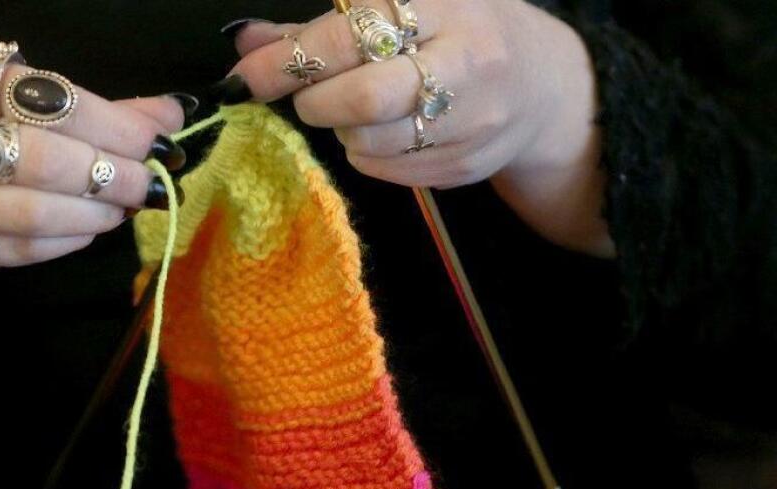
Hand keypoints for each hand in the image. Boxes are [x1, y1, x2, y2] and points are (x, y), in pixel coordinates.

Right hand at [0, 47, 188, 297]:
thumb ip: (69, 106)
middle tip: (149, 181)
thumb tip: (164, 114)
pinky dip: (63, 243)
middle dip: (113, 173)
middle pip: (45, 158)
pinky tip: (84, 232)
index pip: (47, 98)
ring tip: (121, 208)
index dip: (115, 123)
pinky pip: (16, 251)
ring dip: (94, 215)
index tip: (156, 136)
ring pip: (33, 213)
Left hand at [217, 1, 612, 256]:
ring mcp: (472, 120)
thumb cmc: (456, 35)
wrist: (543, 86)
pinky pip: (387, 170)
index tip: (248, 75)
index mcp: (444, 5)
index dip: (291, 58)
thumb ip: (323, 26)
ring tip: (356, 110)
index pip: (353, 34)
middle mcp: (465, 60)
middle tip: (306, 98)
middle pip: (365, 97)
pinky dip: (367, 153)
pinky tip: (385, 132)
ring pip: (371, 141)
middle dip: (316, 101)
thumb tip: (246, 40)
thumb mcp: (403, 9)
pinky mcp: (466, 166)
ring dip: (343, 130)